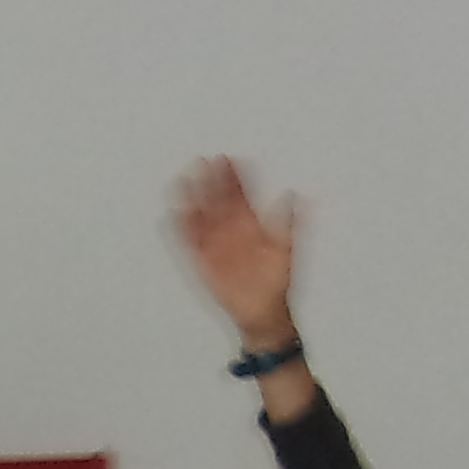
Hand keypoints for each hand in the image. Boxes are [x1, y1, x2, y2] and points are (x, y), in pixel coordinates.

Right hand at [170, 158, 301, 345]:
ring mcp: (217, 243)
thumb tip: (292, 195)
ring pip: (201, 215)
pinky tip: (175, 212)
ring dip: (192, 199)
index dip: (232, 176)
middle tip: (202, 161)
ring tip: (183, 181)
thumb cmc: (276, 281)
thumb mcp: (286, 248)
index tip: (225, 159)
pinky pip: (190, 239)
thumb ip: (287, 222)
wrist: (262, 310)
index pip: (238, 193)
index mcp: (250, 223)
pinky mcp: (204, 258)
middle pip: (217, 199)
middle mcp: (231, 229)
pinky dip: (183, 227)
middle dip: (209, 180)